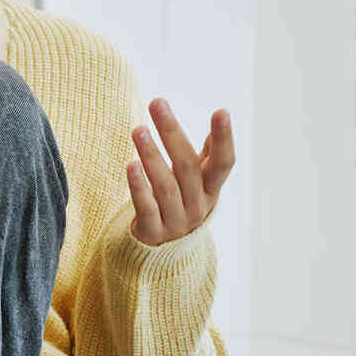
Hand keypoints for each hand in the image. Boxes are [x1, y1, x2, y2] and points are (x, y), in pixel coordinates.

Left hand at [127, 99, 234, 245]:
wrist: (165, 251)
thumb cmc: (183, 201)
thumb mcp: (200, 180)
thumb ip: (208, 153)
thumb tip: (222, 117)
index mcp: (212, 188)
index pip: (224, 163)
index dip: (224, 139)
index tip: (221, 112)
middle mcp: (198, 205)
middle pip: (187, 166)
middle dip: (171, 132)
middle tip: (157, 103)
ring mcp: (177, 221)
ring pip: (165, 186)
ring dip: (152, 156)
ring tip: (138, 130)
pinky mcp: (153, 233)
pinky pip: (146, 208)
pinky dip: (138, 187)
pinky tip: (131, 165)